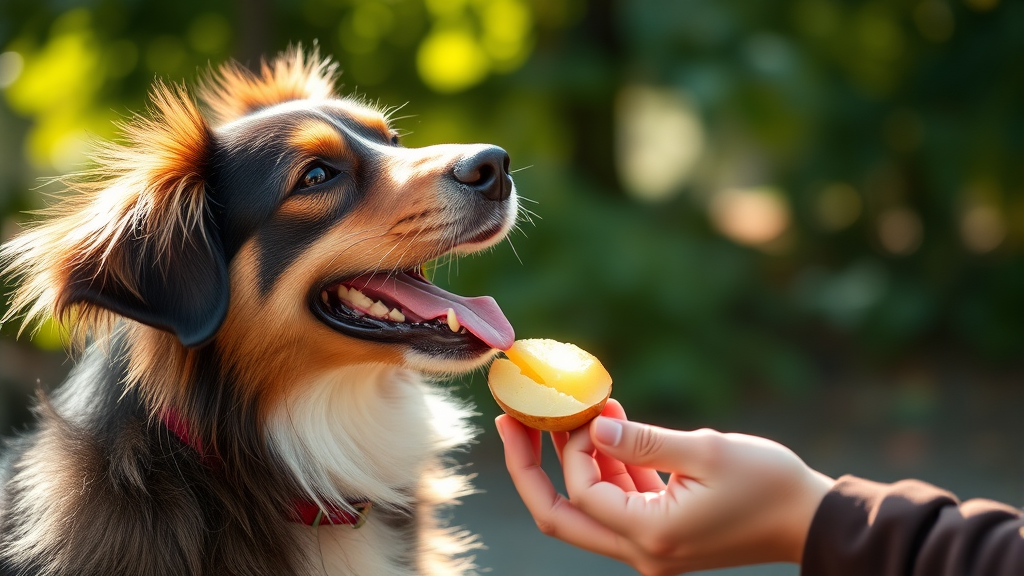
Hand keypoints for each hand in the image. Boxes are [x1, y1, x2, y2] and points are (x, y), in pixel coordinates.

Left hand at [495, 400, 833, 575]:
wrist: (811, 518)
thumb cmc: (768, 482)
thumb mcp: (705, 451)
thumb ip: (641, 440)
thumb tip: (589, 428)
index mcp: (652, 536)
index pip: (584, 492)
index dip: (573, 449)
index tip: (584, 412)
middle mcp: (643, 551)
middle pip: (561, 515)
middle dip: (529, 468)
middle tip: (509, 420)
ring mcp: (649, 546)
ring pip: (586, 508)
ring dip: (573, 460)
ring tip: (566, 411)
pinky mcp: (660, 533)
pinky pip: (617, 501)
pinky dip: (607, 466)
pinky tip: (607, 427)